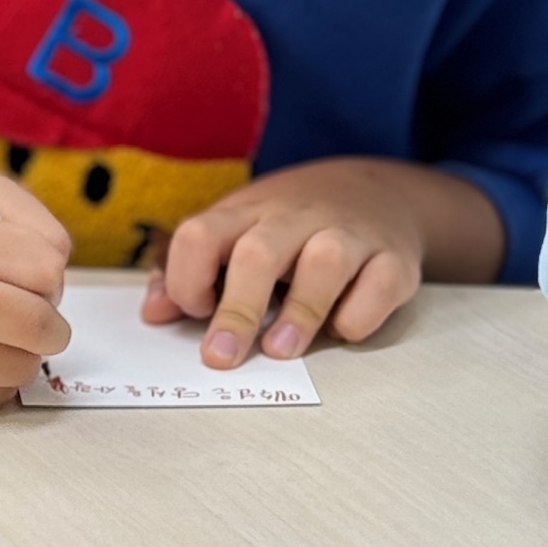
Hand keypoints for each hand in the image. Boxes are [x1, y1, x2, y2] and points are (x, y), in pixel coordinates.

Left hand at [140, 156, 503, 367]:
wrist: (375, 190)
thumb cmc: (289, 226)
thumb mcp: (235, 233)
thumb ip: (190, 273)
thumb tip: (153, 313)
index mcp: (246, 214)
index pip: (200, 234)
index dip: (186, 277)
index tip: (193, 313)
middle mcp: (295, 219)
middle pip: (258, 253)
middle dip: (236, 308)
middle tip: (221, 356)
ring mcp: (348, 234)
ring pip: (324, 262)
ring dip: (299, 312)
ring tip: (280, 350)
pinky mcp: (394, 258)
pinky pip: (380, 283)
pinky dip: (360, 313)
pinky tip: (342, 331)